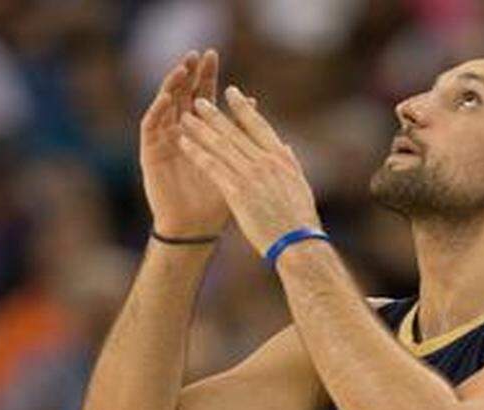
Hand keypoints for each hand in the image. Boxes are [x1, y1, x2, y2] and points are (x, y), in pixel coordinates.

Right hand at [140, 49, 231, 237]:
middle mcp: (178, 132)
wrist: (197, 228)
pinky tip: (165, 98)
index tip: (212, 54)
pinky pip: (150, 127)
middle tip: (196, 53)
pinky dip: (157, 111)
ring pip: (164, 106)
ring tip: (181, 69)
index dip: (205, 76)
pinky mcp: (150, 154)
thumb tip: (254, 102)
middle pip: (181, 95)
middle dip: (188, 74)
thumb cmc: (217, 200)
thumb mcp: (234, 162)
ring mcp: (163, 142)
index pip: (201, 95)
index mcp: (200, 133)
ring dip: (171, 86)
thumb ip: (240, 131)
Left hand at [176, 86, 321, 255]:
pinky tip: (183, 143)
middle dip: (215, 114)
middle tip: (199, 100)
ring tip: (185, 116)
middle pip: (235, 131)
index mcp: (281, 158)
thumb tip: (284, 148)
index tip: (232, 93)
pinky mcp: (237, 191)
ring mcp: (251, 175)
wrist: (298, 243)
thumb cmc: (300, 219)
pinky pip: (212, 166)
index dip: (243, 108)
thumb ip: (289, 164)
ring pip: (220, 144)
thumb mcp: (300, 185)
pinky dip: (197, 152)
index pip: (258, 126)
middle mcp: (265, 161)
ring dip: (200, 129)